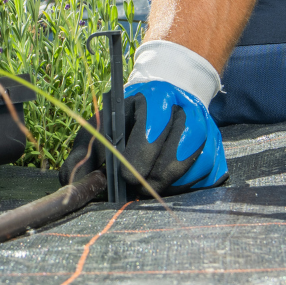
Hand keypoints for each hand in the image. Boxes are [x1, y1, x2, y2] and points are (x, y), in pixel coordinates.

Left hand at [60, 41, 226, 196]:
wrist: (167, 97)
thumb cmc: (128, 117)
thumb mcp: (102, 123)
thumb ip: (85, 150)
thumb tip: (68, 179)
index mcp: (155, 96)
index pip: (151, 129)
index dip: (137, 158)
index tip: (124, 177)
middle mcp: (187, 108)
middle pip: (175, 155)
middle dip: (151, 179)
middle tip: (135, 188)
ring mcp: (207, 127)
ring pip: (194, 168)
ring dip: (169, 184)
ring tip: (150, 185)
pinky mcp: (217, 146)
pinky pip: (209, 176)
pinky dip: (189, 185)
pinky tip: (171, 182)